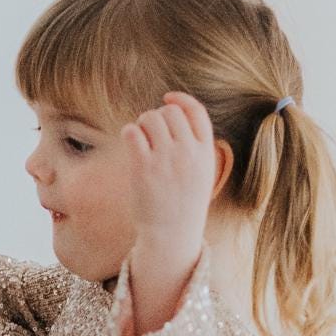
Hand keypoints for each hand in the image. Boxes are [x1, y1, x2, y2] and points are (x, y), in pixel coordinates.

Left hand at [121, 92, 220, 334]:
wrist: (171, 236)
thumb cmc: (183, 204)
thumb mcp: (201, 174)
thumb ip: (195, 146)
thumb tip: (173, 112)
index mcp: (206, 153)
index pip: (196, 112)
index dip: (181, 100)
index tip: (167, 99)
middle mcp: (188, 153)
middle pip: (170, 112)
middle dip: (158, 117)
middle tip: (151, 134)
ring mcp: (166, 160)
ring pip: (150, 118)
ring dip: (142, 124)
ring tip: (141, 141)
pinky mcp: (143, 168)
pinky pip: (132, 132)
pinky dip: (129, 133)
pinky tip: (131, 145)